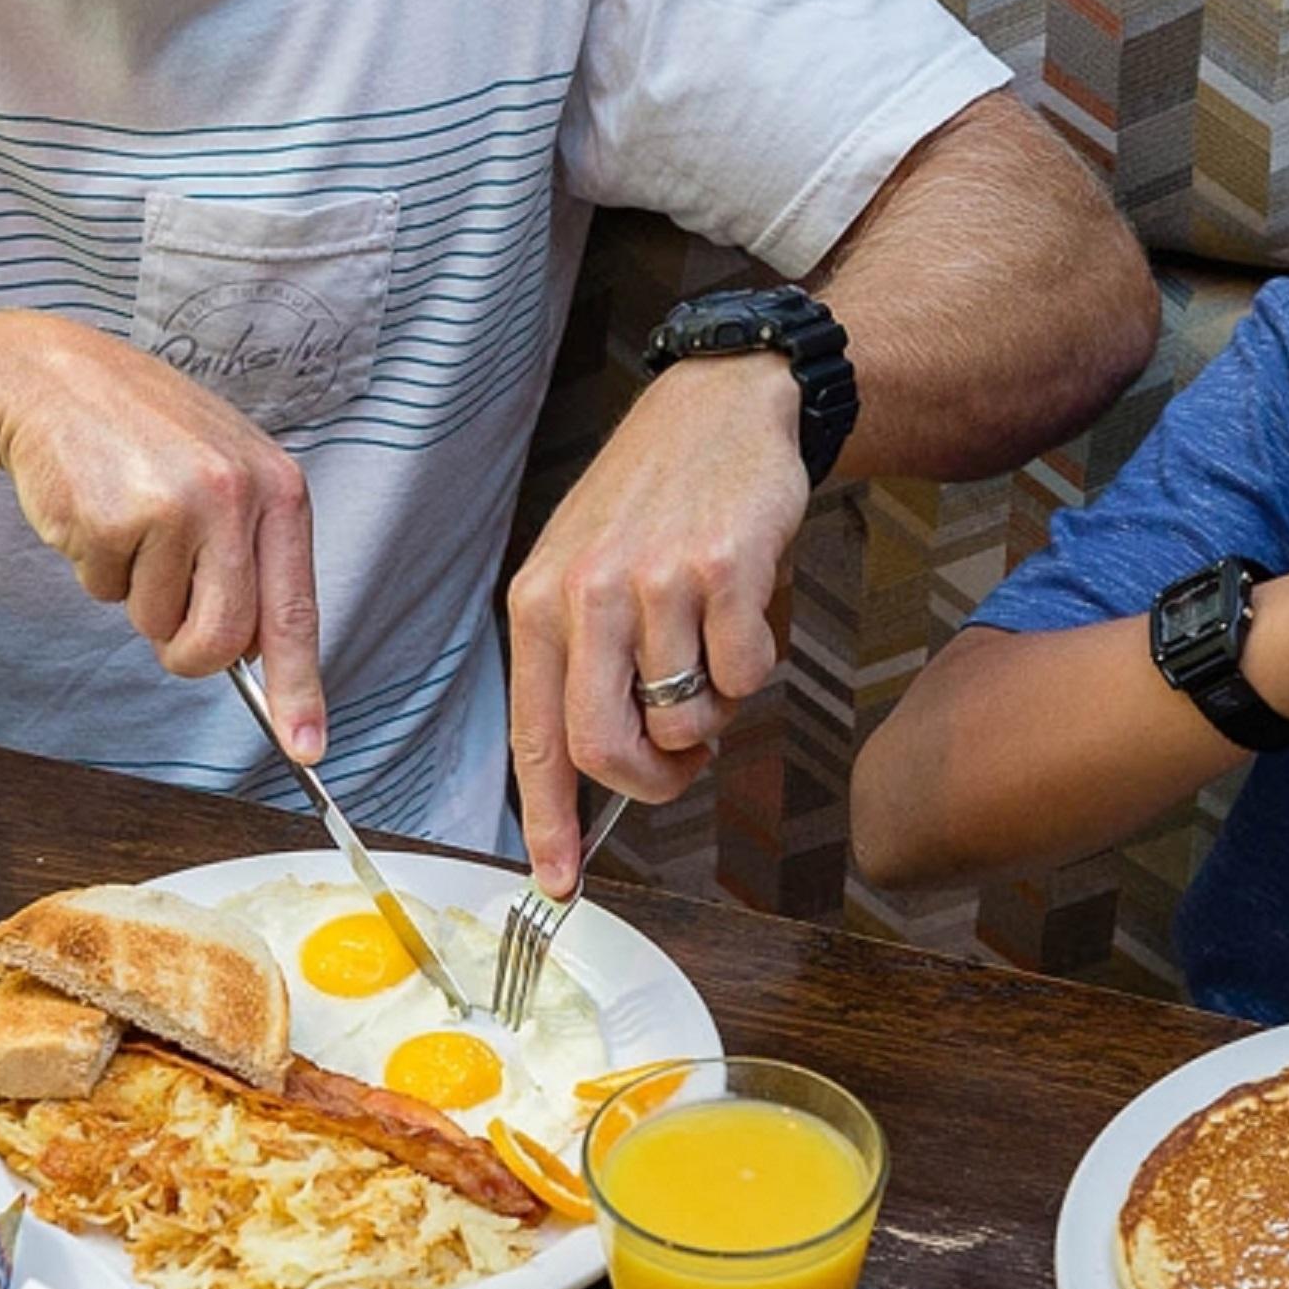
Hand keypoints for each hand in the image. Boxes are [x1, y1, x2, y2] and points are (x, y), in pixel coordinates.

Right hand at [0, 313, 326, 758]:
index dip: (299, 688)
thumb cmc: (145, 433)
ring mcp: (173, 507)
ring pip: (156, 623)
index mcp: (278, 489)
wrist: (53, 379)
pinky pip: (104, 593)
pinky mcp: (112, 520)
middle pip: (221, 641)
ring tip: (130, 521)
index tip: (307, 746)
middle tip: (165, 616)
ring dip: (135, 593)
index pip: (295, 611)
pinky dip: (95, 567)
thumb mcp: (225, 471)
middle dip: (186, 650)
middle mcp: (235, 496)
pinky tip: (95, 508)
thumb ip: (251, 553)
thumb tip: (257, 655)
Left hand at [505, 353, 805, 894]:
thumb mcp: (585, 570)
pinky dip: (755, 667)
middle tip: (681, 764)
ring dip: (711, 716)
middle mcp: (585, 594)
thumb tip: (600, 775)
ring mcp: (654, 581)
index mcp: (537, 602)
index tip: (558, 881)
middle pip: (603, 748)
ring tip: (712, 661)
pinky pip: (744, 676)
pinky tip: (745, 614)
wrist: (722, 407)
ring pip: (682, 718)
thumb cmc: (654, 501)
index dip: (547, 821)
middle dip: (651, 783)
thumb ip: (582, 665)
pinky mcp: (723, 571)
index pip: (533, 737)